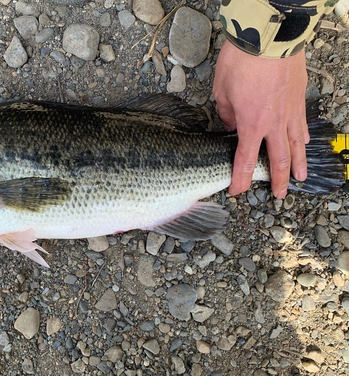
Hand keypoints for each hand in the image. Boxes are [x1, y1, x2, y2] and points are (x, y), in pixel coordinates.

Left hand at [213, 40, 308, 198]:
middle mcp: (273, 124)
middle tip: (280, 195)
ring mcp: (290, 111)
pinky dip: (303, 137)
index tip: (236, 191)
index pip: (244, 161)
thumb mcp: (222, 91)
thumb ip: (227, 113)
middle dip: (277, 180)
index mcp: (250, 125)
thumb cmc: (241, 62)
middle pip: (277, 159)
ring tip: (300, 177)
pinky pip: (302, 124)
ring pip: (296, 145)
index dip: (240, 179)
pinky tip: (304, 143)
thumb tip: (231, 125)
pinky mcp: (299, 98)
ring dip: (298, 163)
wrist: (269, 37)